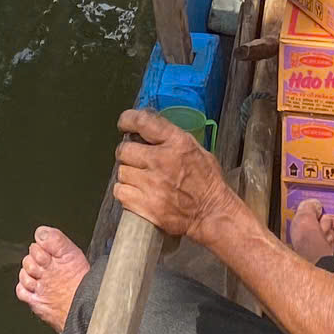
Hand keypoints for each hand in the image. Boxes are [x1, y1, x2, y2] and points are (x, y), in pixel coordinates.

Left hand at [111, 108, 237, 245]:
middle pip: (125, 150)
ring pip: (121, 172)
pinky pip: (120, 192)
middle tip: (135, 159)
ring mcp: (152, 185)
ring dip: (128, 174)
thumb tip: (148, 130)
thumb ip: (172, 138)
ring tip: (139, 178)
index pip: (142, 122)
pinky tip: (136, 192)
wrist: (212, 213)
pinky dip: (125, 192)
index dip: (128, 120)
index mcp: (177, 143)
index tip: (124, 124)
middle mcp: (162, 161)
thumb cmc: (207, 182)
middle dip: (128, 153)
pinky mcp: (146, 206)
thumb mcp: (197, 149)